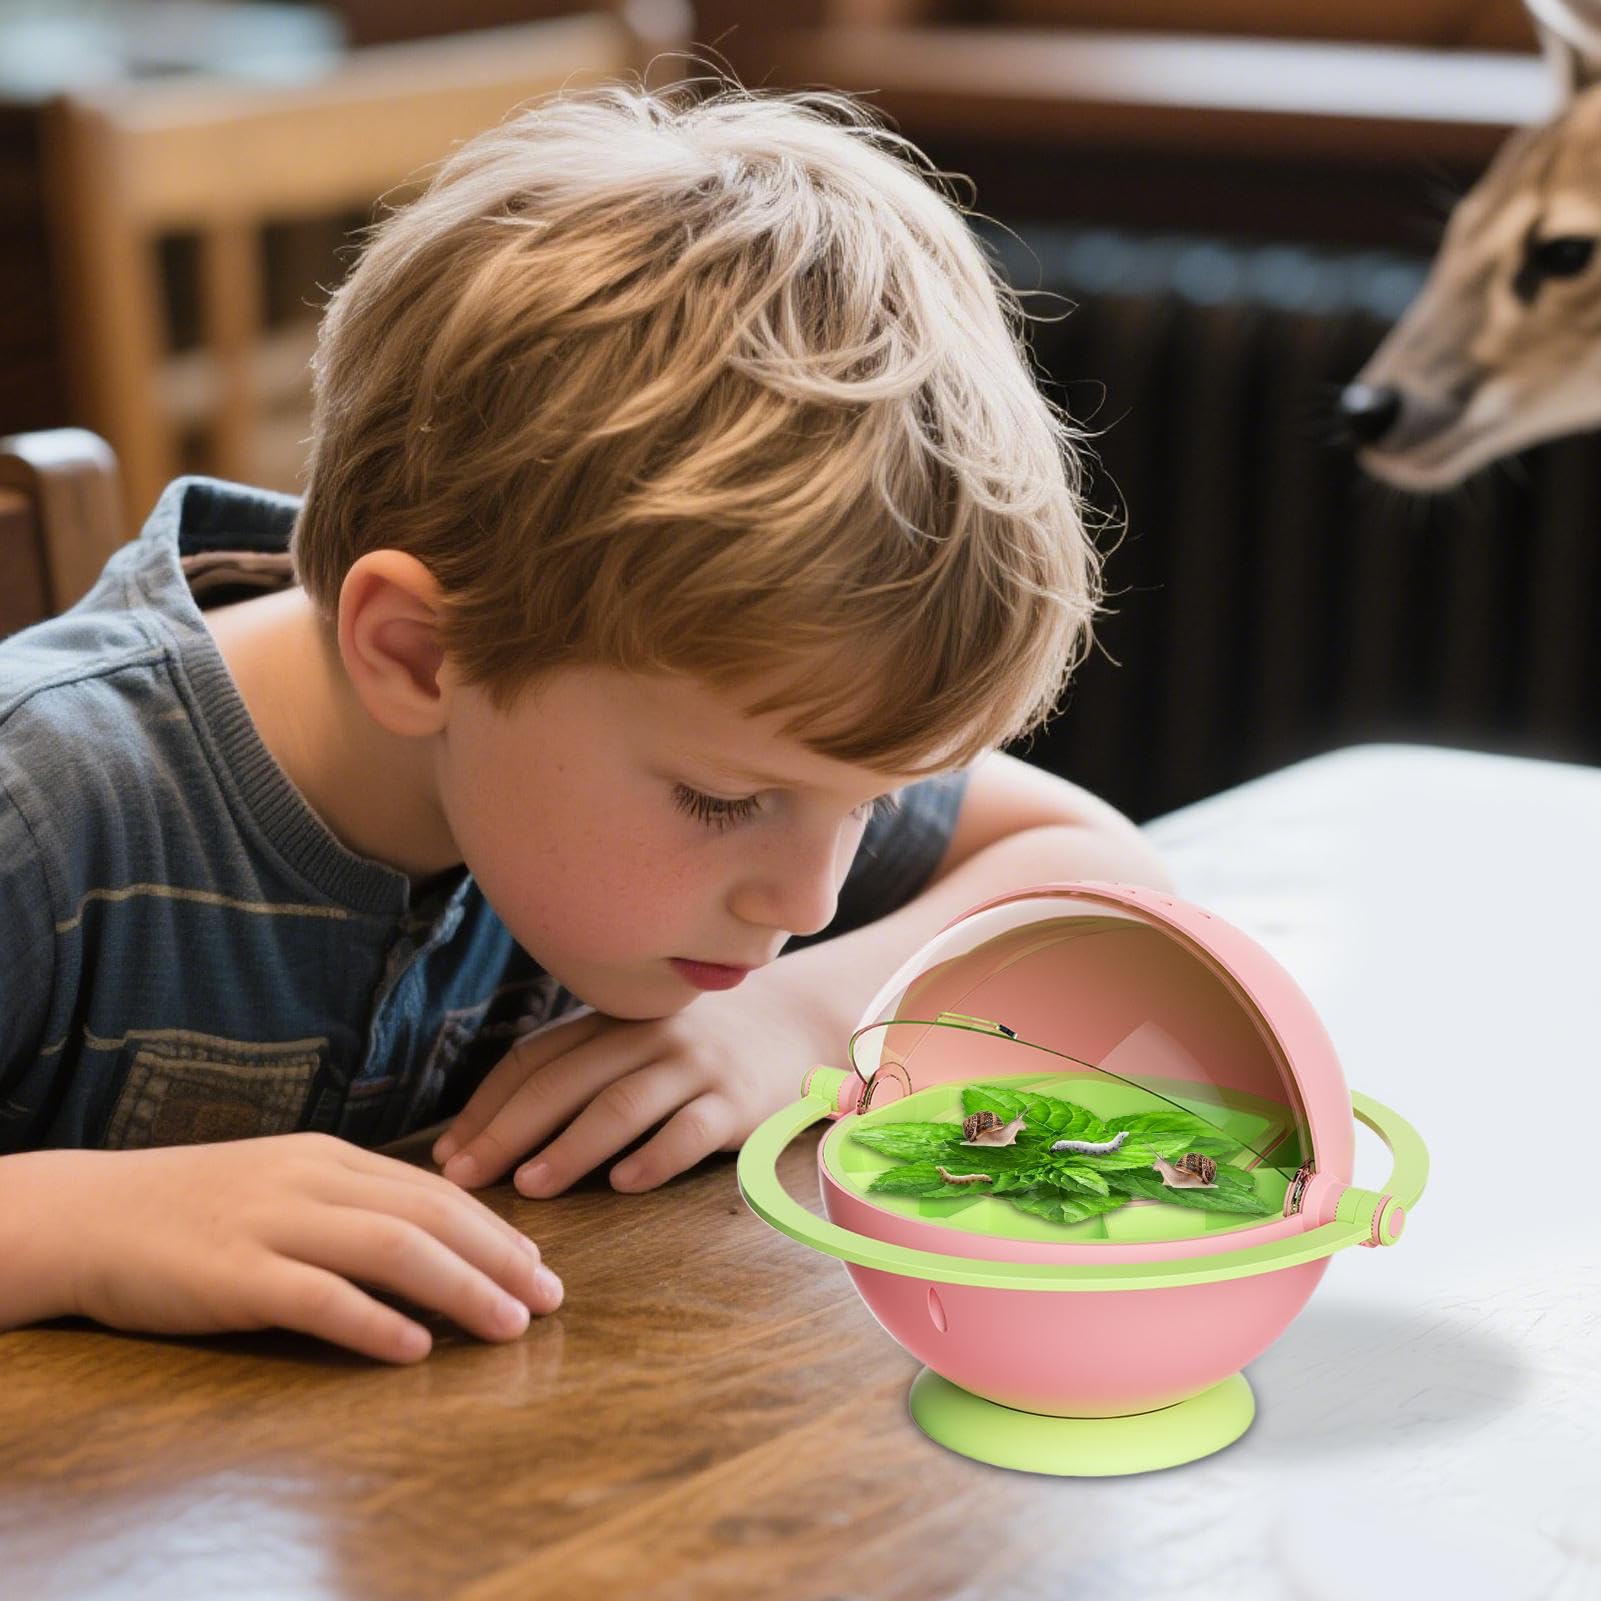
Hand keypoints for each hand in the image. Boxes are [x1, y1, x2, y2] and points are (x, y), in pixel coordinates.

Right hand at [53, 1134, 562, 1362]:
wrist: (87, 1215)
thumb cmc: (192, 1208)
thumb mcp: (281, 1186)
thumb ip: (348, 1204)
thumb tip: (428, 1238)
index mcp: (328, 1159)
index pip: (433, 1191)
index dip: (494, 1228)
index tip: (540, 1264)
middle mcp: (311, 1181)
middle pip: (429, 1215)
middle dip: (501, 1258)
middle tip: (551, 1299)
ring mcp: (271, 1224)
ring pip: (391, 1248)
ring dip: (462, 1288)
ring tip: (509, 1325)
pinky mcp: (232, 1274)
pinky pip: (317, 1297)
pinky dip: (374, 1321)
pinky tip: (417, 1348)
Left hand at [433, 967, 834, 1196]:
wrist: (800, 1024)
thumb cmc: (701, 1048)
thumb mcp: (638, 1041)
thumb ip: (580, 1070)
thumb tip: (488, 1133)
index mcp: (612, 1022)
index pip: (535, 1059)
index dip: (487, 1106)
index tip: (447, 1155)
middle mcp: (647, 1036)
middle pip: (565, 1081)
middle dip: (508, 1131)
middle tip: (467, 1178)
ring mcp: (695, 1066)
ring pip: (621, 1104)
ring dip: (570, 1146)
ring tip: (530, 1187)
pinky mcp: (738, 1101)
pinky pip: (691, 1130)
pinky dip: (655, 1156)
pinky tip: (623, 1184)